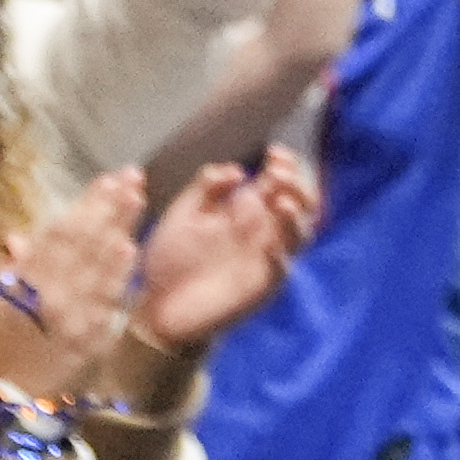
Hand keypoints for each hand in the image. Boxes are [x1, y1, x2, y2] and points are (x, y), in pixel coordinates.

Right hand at [0, 169, 149, 402]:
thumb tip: (16, 238)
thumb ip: (15, 271)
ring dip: (117, 228)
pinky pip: (103, 302)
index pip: (57, 233)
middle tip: (133, 176)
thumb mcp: (2, 306)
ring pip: (94, 264)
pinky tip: (130, 249)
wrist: (15, 399)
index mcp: (22, 282)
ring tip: (137, 198)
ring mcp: (68, 315)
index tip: (106, 179)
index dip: (84, 204)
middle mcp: (44, 294)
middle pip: (80, 241)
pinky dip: (115, 274)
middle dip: (108, 207)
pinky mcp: (88, 339)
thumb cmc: (8, 347)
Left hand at [127, 150, 318, 358]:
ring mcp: (267, 258)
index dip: (286, 164)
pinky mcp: (263, 285)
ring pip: (300, 233)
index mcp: (246, 210)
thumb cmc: (171, 259)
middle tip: (279, 175)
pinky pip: (283, 268)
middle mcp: (262, 231)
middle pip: (300, 202)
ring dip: (297, 216)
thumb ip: (206, 188)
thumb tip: (238, 170)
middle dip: (297, 184)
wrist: (159, 306)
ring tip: (282, 202)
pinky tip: (269, 244)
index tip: (274, 153)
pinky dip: (281, 254)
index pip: (280, 181)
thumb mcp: (183, 214)